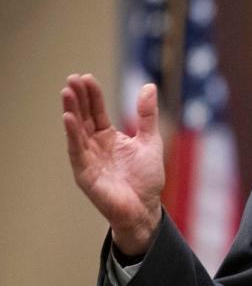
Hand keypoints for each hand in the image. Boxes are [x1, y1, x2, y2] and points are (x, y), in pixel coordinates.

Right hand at [62, 74, 164, 254]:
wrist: (145, 208)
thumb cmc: (147, 178)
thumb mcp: (150, 140)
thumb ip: (147, 115)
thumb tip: (148, 86)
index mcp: (109, 138)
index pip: (97, 112)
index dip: (93, 95)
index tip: (87, 77)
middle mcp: (95, 146)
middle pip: (84, 117)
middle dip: (78, 98)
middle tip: (72, 78)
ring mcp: (88, 159)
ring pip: (77, 131)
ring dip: (71, 111)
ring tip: (67, 92)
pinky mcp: (85, 173)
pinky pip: (77, 151)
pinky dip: (72, 135)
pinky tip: (69, 118)